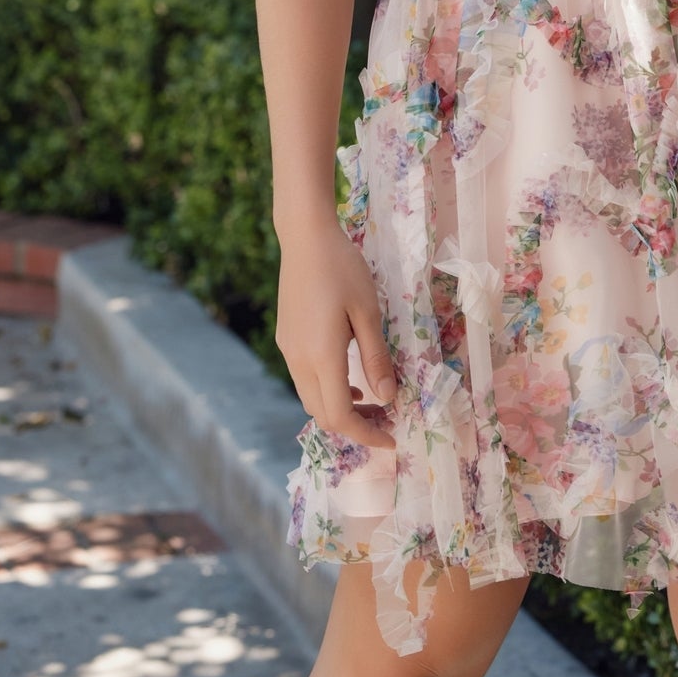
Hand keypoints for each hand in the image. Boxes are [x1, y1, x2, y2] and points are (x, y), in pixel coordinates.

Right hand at [275, 220, 397, 447]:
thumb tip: (388, 398)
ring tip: (371, 399)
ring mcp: (288, 349)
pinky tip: (348, 374)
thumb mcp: (368, 311)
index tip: (392, 439)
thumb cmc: (343, 268)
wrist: (305, 237)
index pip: (340, 416)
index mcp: (321, 357)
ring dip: (339, 407)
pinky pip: (305, 378)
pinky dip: (327, 389)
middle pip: (322, 414)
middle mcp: (298, 360)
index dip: (366, 434)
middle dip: (355, 425)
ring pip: (311, 397)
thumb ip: (376, 357)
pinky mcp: (286, 337)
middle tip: (386, 419)